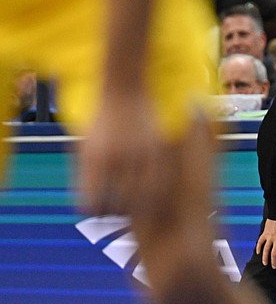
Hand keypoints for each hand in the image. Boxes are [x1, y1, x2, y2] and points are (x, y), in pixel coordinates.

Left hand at [77, 94, 173, 219]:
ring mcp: (140, 155)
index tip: (99, 211)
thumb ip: (86, 177)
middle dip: (119, 214)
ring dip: (142, 208)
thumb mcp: (85, 146)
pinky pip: (162, 183)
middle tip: (120, 213)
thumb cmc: (102, 120)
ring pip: (143, 199)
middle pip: (119, 206)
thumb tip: (89, 208)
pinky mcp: (159, 149)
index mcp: (93, 160)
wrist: (125, 89)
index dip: (95, 212)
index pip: (92, 204)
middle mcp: (116, 159)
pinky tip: (156, 193)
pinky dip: (159, 193)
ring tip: (139, 207)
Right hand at [257, 218, 275, 268]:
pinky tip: (258, 253)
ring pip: (266, 250)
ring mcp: (270, 236)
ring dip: (265, 258)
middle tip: (273, 267)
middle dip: (273, 262)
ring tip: (265, 263)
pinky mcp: (265, 233)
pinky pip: (260, 242)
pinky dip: (258, 248)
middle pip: (274, 254)